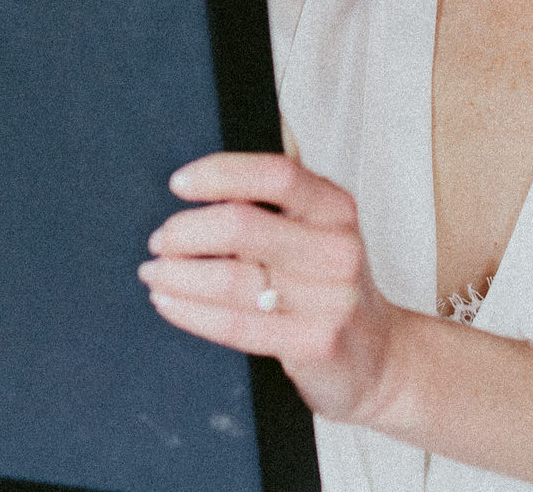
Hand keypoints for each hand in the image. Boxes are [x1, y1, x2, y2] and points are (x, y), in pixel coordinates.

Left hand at [139, 152, 410, 424]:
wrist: (378, 358)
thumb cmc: (329, 285)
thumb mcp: (318, 233)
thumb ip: (273, 207)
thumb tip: (202, 185)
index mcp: (336, 209)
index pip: (276, 175)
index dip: (221, 173)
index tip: (179, 183)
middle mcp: (338, 248)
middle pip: (242, 227)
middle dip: (185, 232)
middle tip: (160, 240)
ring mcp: (329, 299)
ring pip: (231, 278)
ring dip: (178, 273)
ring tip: (154, 272)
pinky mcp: (314, 343)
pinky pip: (235, 325)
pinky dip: (190, 311)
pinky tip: (169, 301)